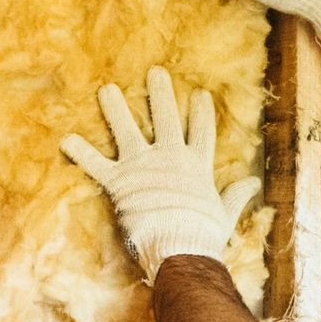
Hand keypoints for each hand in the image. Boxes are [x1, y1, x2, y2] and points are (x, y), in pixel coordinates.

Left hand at [60, 67, 259, 282]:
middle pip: (165, 118)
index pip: (201, 131)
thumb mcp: (225, 214)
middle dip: (160, 94)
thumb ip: (236, 195)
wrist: (178, 248)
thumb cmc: (203, 236)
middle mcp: (169, 158)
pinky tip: (66, 138)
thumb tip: (254, 183)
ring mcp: (142, 167)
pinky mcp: (119, 182)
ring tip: (107, 89)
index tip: (199, 93)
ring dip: (115, 109)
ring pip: (126, 130)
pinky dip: (81, 152)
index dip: (200, 112)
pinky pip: (96, 164)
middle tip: (155, 72)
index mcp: (196, 166)